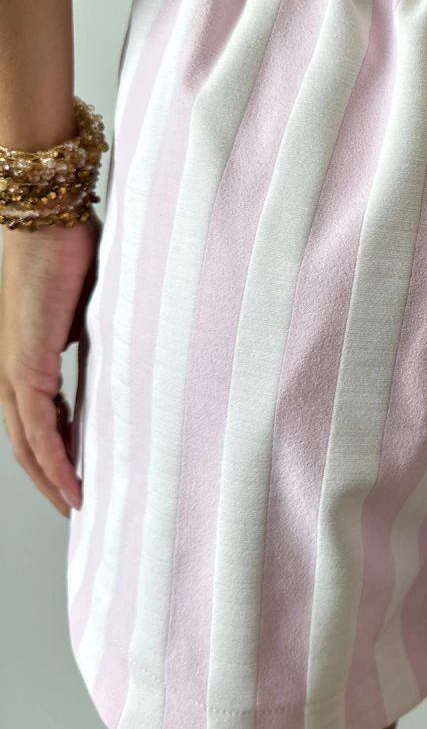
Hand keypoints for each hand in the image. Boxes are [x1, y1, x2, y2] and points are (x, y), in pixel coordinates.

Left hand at [0, 213, 98, 516]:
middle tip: (78, 507)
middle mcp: (11, 371)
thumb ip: (90, 341)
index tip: (81, 479)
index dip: (57, 455)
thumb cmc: (73, 252)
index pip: (37, 421)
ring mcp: (12, 370)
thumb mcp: (89, 311)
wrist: (51, 221)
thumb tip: (113, 361)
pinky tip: (70, 483)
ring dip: (51, 481)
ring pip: (27, 443)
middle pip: (26, 444)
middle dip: (52, 481)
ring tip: (76, 506)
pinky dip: (54, 460)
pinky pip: (38, 428)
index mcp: (26, 358)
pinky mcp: (23, 366)